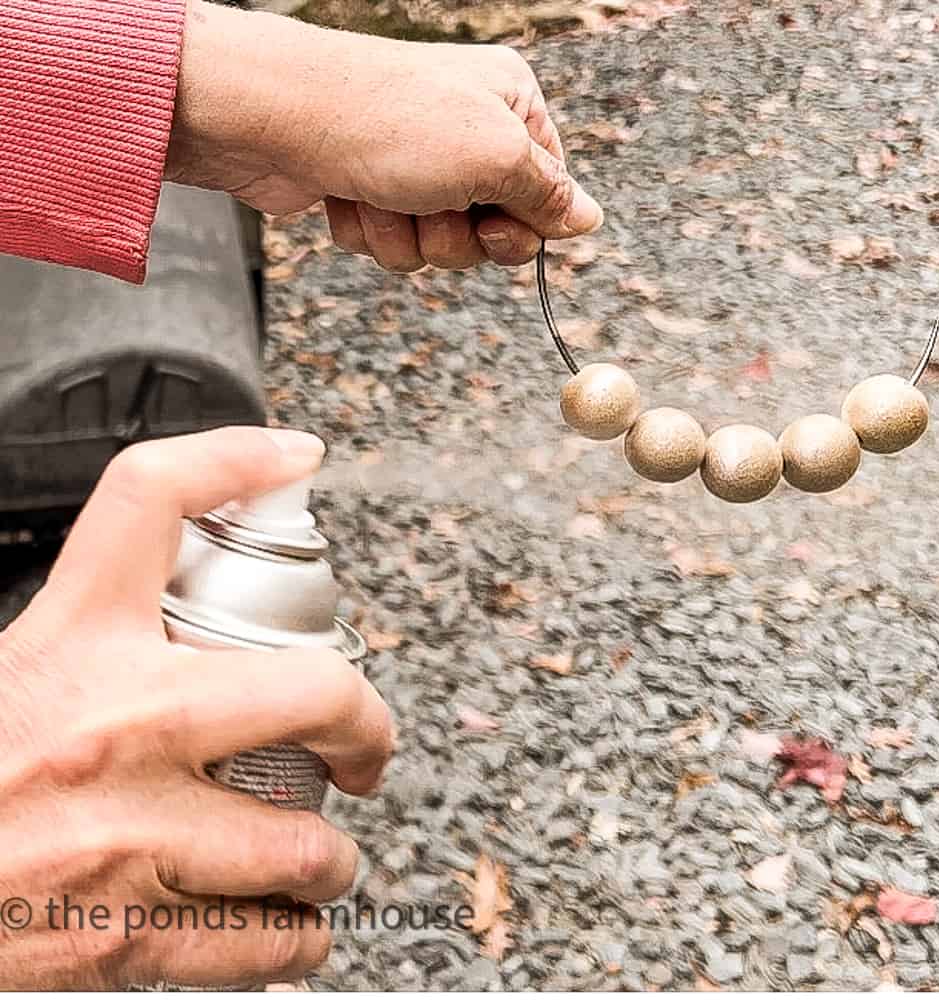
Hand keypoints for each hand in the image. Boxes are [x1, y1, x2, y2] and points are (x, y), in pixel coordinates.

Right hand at [0, 427, 392, 988]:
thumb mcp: (10, 671)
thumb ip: (87, 639)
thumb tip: (185, 626)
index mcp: (70, 644)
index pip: (152, 498)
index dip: (237, 456)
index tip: (294, 456)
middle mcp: (115, 725)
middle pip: (316, 689)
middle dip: (368, 725)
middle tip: (365, 746)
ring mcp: (129, 836)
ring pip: (305, 842)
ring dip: (329, 856)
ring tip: (319, 855)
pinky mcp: (125, 941)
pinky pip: (264, 942)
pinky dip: (292, 940)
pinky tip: (283, 926)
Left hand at [166, 0, 602, 270]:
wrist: (274, 119)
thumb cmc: (388, 122)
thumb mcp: (494, 157)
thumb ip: (549, 196)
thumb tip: (590, 219)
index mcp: (508, 105)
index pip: (548, 191)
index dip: (523, 225)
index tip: (494, 224)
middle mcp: (465, 131)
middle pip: (493, 229)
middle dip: (457, 235)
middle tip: (431, 205)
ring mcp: (414, 162)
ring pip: (439, 244)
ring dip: (408, 237)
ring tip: (381, 196)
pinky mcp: (371, 188)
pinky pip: (392, 243)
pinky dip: (370, 232)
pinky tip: (348, 198)